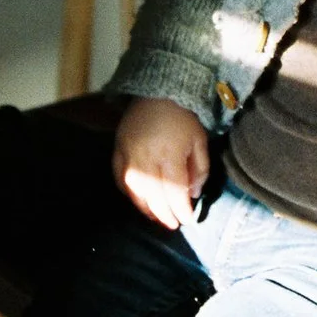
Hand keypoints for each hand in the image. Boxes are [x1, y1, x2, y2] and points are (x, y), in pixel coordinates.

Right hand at [113, 96, 209, 229]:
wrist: (157, 91)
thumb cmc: (183, 118)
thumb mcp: (200, 141)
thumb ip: (199, 170)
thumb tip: (193, 194)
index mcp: (169, 155)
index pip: (175, 192)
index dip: (182, 210)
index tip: (189, 220)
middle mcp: (145, 159)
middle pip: (154, 197)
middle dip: (165, 214)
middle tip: (174, 225)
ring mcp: (128, 156)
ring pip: (135, 192)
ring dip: (146, 209)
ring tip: (158, 217)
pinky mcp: (117, 151)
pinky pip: (120, 180)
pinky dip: (129, 193)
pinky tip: (140, 200)